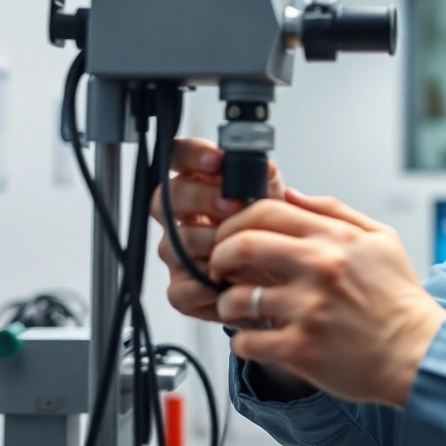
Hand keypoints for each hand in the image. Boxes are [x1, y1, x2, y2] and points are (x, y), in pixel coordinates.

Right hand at [152, 138, 284, 320]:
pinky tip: (228, 282)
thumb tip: (262, 166)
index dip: (190, 155)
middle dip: (200, 198)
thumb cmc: (269, 232)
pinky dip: (204, 287)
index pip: (177, 157)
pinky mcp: (181, 289)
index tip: (216, 160)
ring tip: (240, 246)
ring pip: (176, 243)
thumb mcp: (273, 199)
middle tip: (232, 205)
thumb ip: (265, 179)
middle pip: (166, 199)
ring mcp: (177, 253)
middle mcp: (180, 218)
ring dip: (210, 243)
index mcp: (199, 186)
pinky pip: (180, 289)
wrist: (279, 276)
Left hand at [210, 190, 445, 406]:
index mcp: (336, 239)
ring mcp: (308, 310)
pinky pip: (246, 342)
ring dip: (227, 302)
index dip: (236, 221)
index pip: (266, 211)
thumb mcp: (381, 239)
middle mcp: (319, 269)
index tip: (231, 236)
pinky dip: (242, 342)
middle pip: (241, 245)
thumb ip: (335, 212)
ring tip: (238, 307)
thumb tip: (291, 194)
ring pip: (236, 297)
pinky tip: (255, 340)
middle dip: (218, 255)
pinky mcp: (301, 349)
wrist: (418, 352)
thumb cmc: (399, 298)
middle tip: (219, 267)